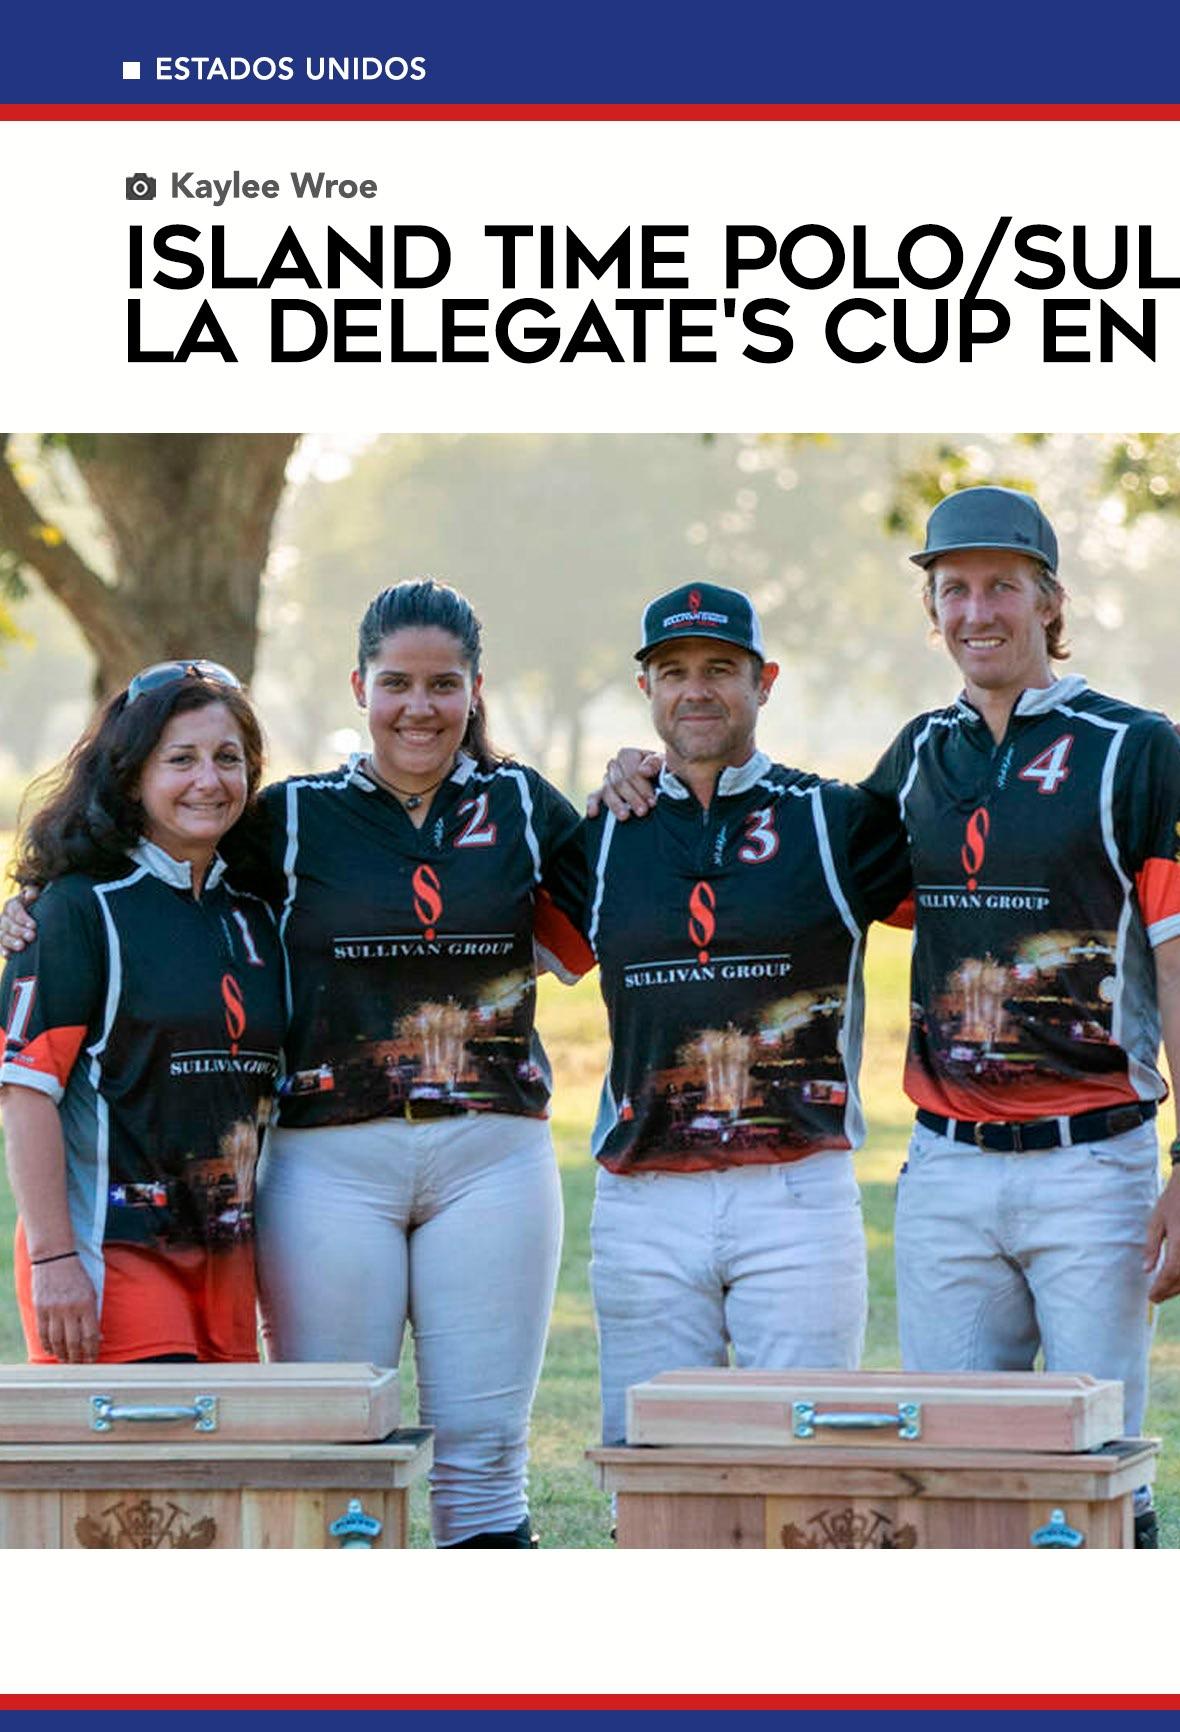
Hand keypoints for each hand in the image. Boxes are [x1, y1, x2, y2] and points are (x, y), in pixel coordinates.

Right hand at [0, 886, 39, 956]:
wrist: (34, 916)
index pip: (14, 909)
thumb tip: (30, 895)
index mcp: (12, 904)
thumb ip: (32, 892)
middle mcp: (4, 916)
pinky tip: (8, 955)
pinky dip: (2, 950)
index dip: (22, 917)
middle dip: (19, 930)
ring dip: (11, 941)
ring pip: (2, 935)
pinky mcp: (2, 940)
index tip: (33, 926)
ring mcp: (1, 929)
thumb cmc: (36, 905)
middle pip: (7, 923)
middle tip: (31, 937)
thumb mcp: (35, 897)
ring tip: (21, 946)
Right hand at [31, 1255, 100, 1362]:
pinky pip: (43, 1333)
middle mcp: (70, 1308)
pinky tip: (52, 1351)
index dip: (91, 1351)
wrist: (55, 1257)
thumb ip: (94, 1314)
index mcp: (87, 1304)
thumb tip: (99, 1338)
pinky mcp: (40, 1308)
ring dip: (62, 1354)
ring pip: (57, 1340)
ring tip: (67, 1361)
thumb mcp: (92, 1292)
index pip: (90, 1335)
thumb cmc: (77, 1275)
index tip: (92, 1360)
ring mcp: (54, 1309)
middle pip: (74, 1341)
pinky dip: (48, 1345)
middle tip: (80, 1365)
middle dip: (78, 1357)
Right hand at [584, 748, 662, 820]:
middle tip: (643, 812)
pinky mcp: (602, 793)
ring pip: (607, 791)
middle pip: (619, 782)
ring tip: (625, 817)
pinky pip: (594, 797)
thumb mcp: (664, 765)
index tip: (652, 802)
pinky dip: (592, 804)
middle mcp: (614, 765)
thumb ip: (656, 763)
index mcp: (627, 755)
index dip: (642, 787)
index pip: (631, 772)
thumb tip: (642, 770)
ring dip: (616, 805)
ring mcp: (607, 779)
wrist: (661, 783)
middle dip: (632, 798)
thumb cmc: (662, 773)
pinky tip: (593, 814)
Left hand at [1144, 1171, 1179, 1302]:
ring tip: (1166, 1290)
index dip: (1161, 1287)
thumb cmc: (1173, 1200)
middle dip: (1170, 1290)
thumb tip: (1146, 1270)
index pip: (1170, 1271)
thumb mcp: (1157, 1220)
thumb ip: (1152, 1246)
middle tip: (1156, 1297)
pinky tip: (1177, 1278)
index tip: (1151, 1297)